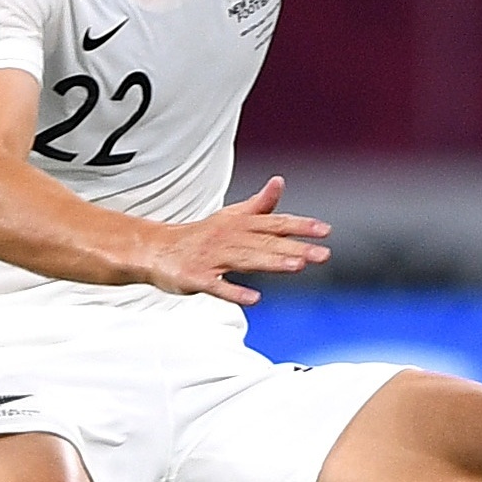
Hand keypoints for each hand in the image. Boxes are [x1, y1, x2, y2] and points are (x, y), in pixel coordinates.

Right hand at [144, 176, 330, 305]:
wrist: (155, 249)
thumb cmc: (200, 235)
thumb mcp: (231, 216)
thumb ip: (260, 205)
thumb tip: (279, 182)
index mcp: (239, 223)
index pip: (275, 223)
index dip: (300, 226)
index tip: (325, 231)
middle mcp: (228, 237)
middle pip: (266, 242)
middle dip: (295, 247)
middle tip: (323, 254)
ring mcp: (212, 257)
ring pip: (246, 259)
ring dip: (271, 262)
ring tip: (297, 266)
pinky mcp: (196, 277)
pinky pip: (217, 285)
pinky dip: (234, 291)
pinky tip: (254, 298)